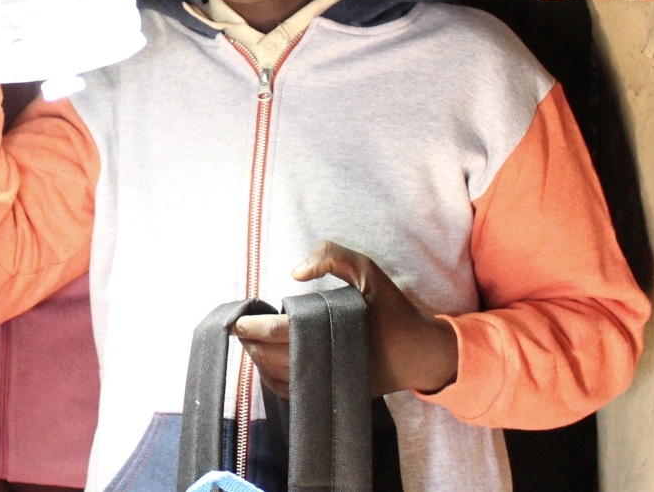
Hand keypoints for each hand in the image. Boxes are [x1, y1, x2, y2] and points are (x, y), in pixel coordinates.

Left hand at [233, 240, 458, 398]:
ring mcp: (327, 382)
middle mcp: (324, 362)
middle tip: (236, 328)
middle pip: (269, 357)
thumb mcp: (368, 271)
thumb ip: (333, 258)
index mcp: (328, 331)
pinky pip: (292, 394)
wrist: (418, 352)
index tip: (235, 319)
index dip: (250, 327)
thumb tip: (295, 271)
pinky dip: (273, 380)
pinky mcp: (331, 393)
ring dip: (257, 360)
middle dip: (248, 342)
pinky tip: (266, 364)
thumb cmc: (392, 310)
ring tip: (248, 342)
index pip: (277, 332)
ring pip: (277, 378)